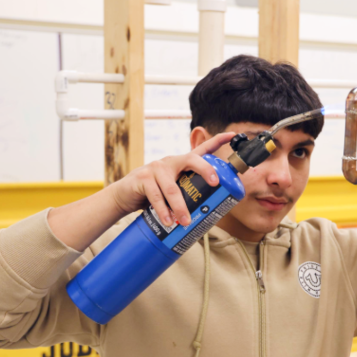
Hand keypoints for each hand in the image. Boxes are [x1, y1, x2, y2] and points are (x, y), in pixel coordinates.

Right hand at [109, 131, 234, 227]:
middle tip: (215, 184)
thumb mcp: (169, 192)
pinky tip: (168, 221)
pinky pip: (156, 197)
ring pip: (173, 188)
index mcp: (179, 164)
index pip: (200, 150)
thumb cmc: (150, 195)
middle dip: (206, 170)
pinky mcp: (143, 179)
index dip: (217, 141)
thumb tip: (205, 214)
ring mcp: (155, 169)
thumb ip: (183, 195)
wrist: (123, 197)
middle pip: (192, 160)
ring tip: (185, 221)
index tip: (233, 135)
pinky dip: (163, 211)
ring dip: (180, 207)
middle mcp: (169, 162)